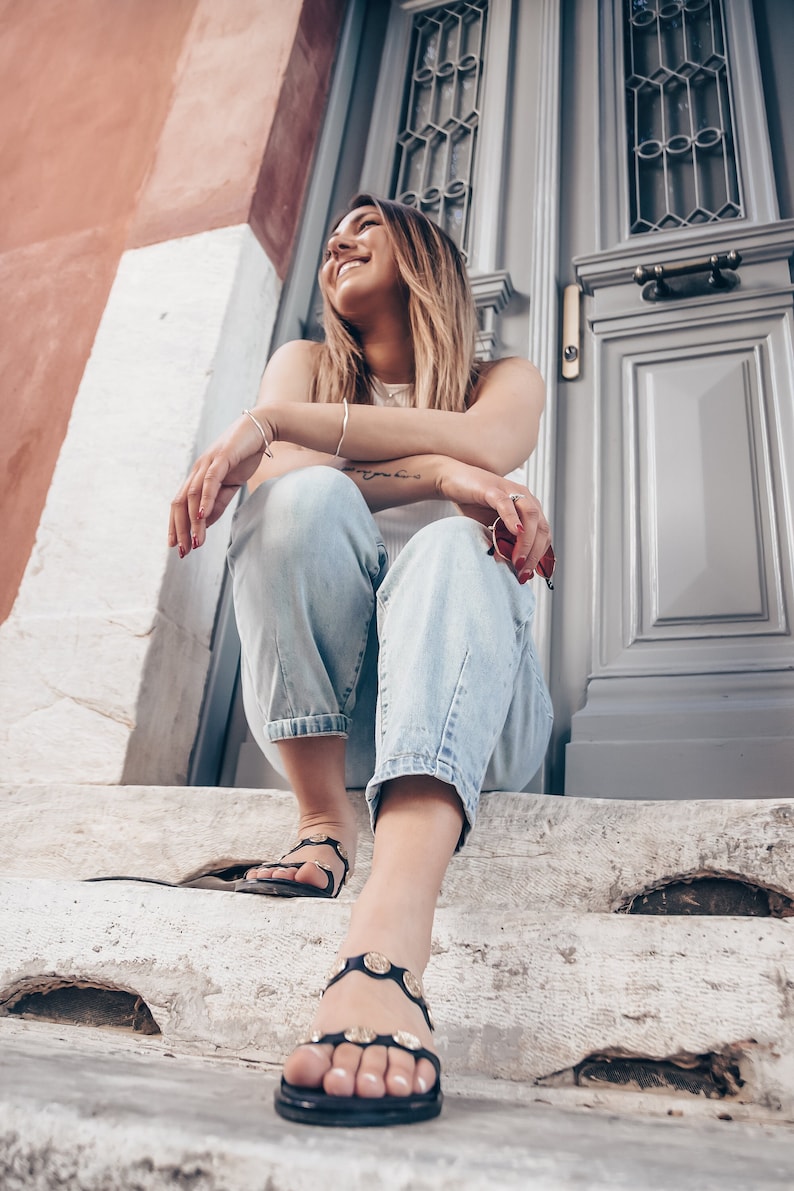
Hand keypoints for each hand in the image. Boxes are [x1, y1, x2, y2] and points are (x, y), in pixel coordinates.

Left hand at [168, 412, 274, 556]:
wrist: (261, 428)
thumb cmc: (245, 455)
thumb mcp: (230, 485)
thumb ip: (217, 503)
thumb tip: (204, 523)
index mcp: (198, 477)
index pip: (180, 505)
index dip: (176, 526)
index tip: (178, 547)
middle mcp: (197, 470)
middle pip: (180, 503)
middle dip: (180, 529)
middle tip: (183, 552)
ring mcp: (208, 463)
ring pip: (192, 496)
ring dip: (192, 522)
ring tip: (195, 542)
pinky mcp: (221, 458)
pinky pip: (209, 481)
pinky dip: (204, 499)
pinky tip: (201, 516)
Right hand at [437, 460, 552, 583]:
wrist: (452, 480)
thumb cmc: (474, 504)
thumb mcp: (493, 528)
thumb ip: (505, 543)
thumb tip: (513, 567)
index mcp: (528, 509)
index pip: (544, 535)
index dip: (539, 556)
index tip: (528, 574)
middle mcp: (525, 498)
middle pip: (541, 527)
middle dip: (534, 553)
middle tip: (522, 572)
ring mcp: (511, 491)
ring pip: (530, 516)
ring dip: (526, 542)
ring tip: (518, 560)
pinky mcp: (493, 489)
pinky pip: (507, 504)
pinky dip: (513, 519)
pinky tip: (515, 533)